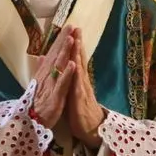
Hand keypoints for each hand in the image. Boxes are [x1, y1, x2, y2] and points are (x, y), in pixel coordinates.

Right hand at [31, 25, 76, 127]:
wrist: (32, 123)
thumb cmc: (37, 104)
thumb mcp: (38, 85)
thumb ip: (40, 70)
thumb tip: (41, 56)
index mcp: (44, 74)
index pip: (53, 53)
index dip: (60, 40)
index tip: (68, 27)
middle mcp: (47, 77)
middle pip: (56, 56)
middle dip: (64, 40)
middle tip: (71, 26)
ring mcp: (51, 86)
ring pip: (59, 67)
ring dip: (65, 52)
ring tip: (71, 39)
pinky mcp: (55, 97)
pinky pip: (62, 84)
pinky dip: (67, 74)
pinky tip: (73, 64)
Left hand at [65, 27, 105, 147]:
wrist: (90, 128)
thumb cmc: (79, 110)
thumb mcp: (72, 91)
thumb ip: (69, 78)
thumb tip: (65, 65)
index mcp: (78, 79)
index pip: (75, 58)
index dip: (73, 44)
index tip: (71, 29)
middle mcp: (81, 81)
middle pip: (79, 60)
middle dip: (77, 44)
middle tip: (76, 28)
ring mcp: (82, 90)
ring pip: (79, 70)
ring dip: (78, 56)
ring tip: (76, 41)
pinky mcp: (80, 100)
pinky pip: (77, 87)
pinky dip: (76, 77)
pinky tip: (75, 67)